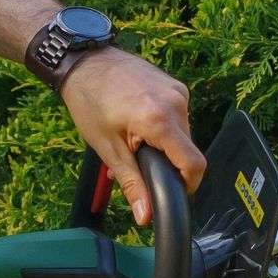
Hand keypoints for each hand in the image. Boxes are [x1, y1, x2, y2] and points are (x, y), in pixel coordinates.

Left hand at [60, 47, 204, 225]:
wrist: (84, 62)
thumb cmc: (89, 100)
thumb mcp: (107, 148)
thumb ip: (131, 183)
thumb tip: (145, 215)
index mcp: (159, 120)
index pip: (193, 164)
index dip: (187, 185)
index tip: (171, 192)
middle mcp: (176, 103)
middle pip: (187, 149)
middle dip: (166, 162)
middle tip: (135, 158)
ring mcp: (178, 91)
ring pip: (183, 134)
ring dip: (163, 144)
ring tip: (133, 138)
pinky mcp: (175, 85)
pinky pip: (178, 116)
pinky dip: (163, 126)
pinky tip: (138, 123)